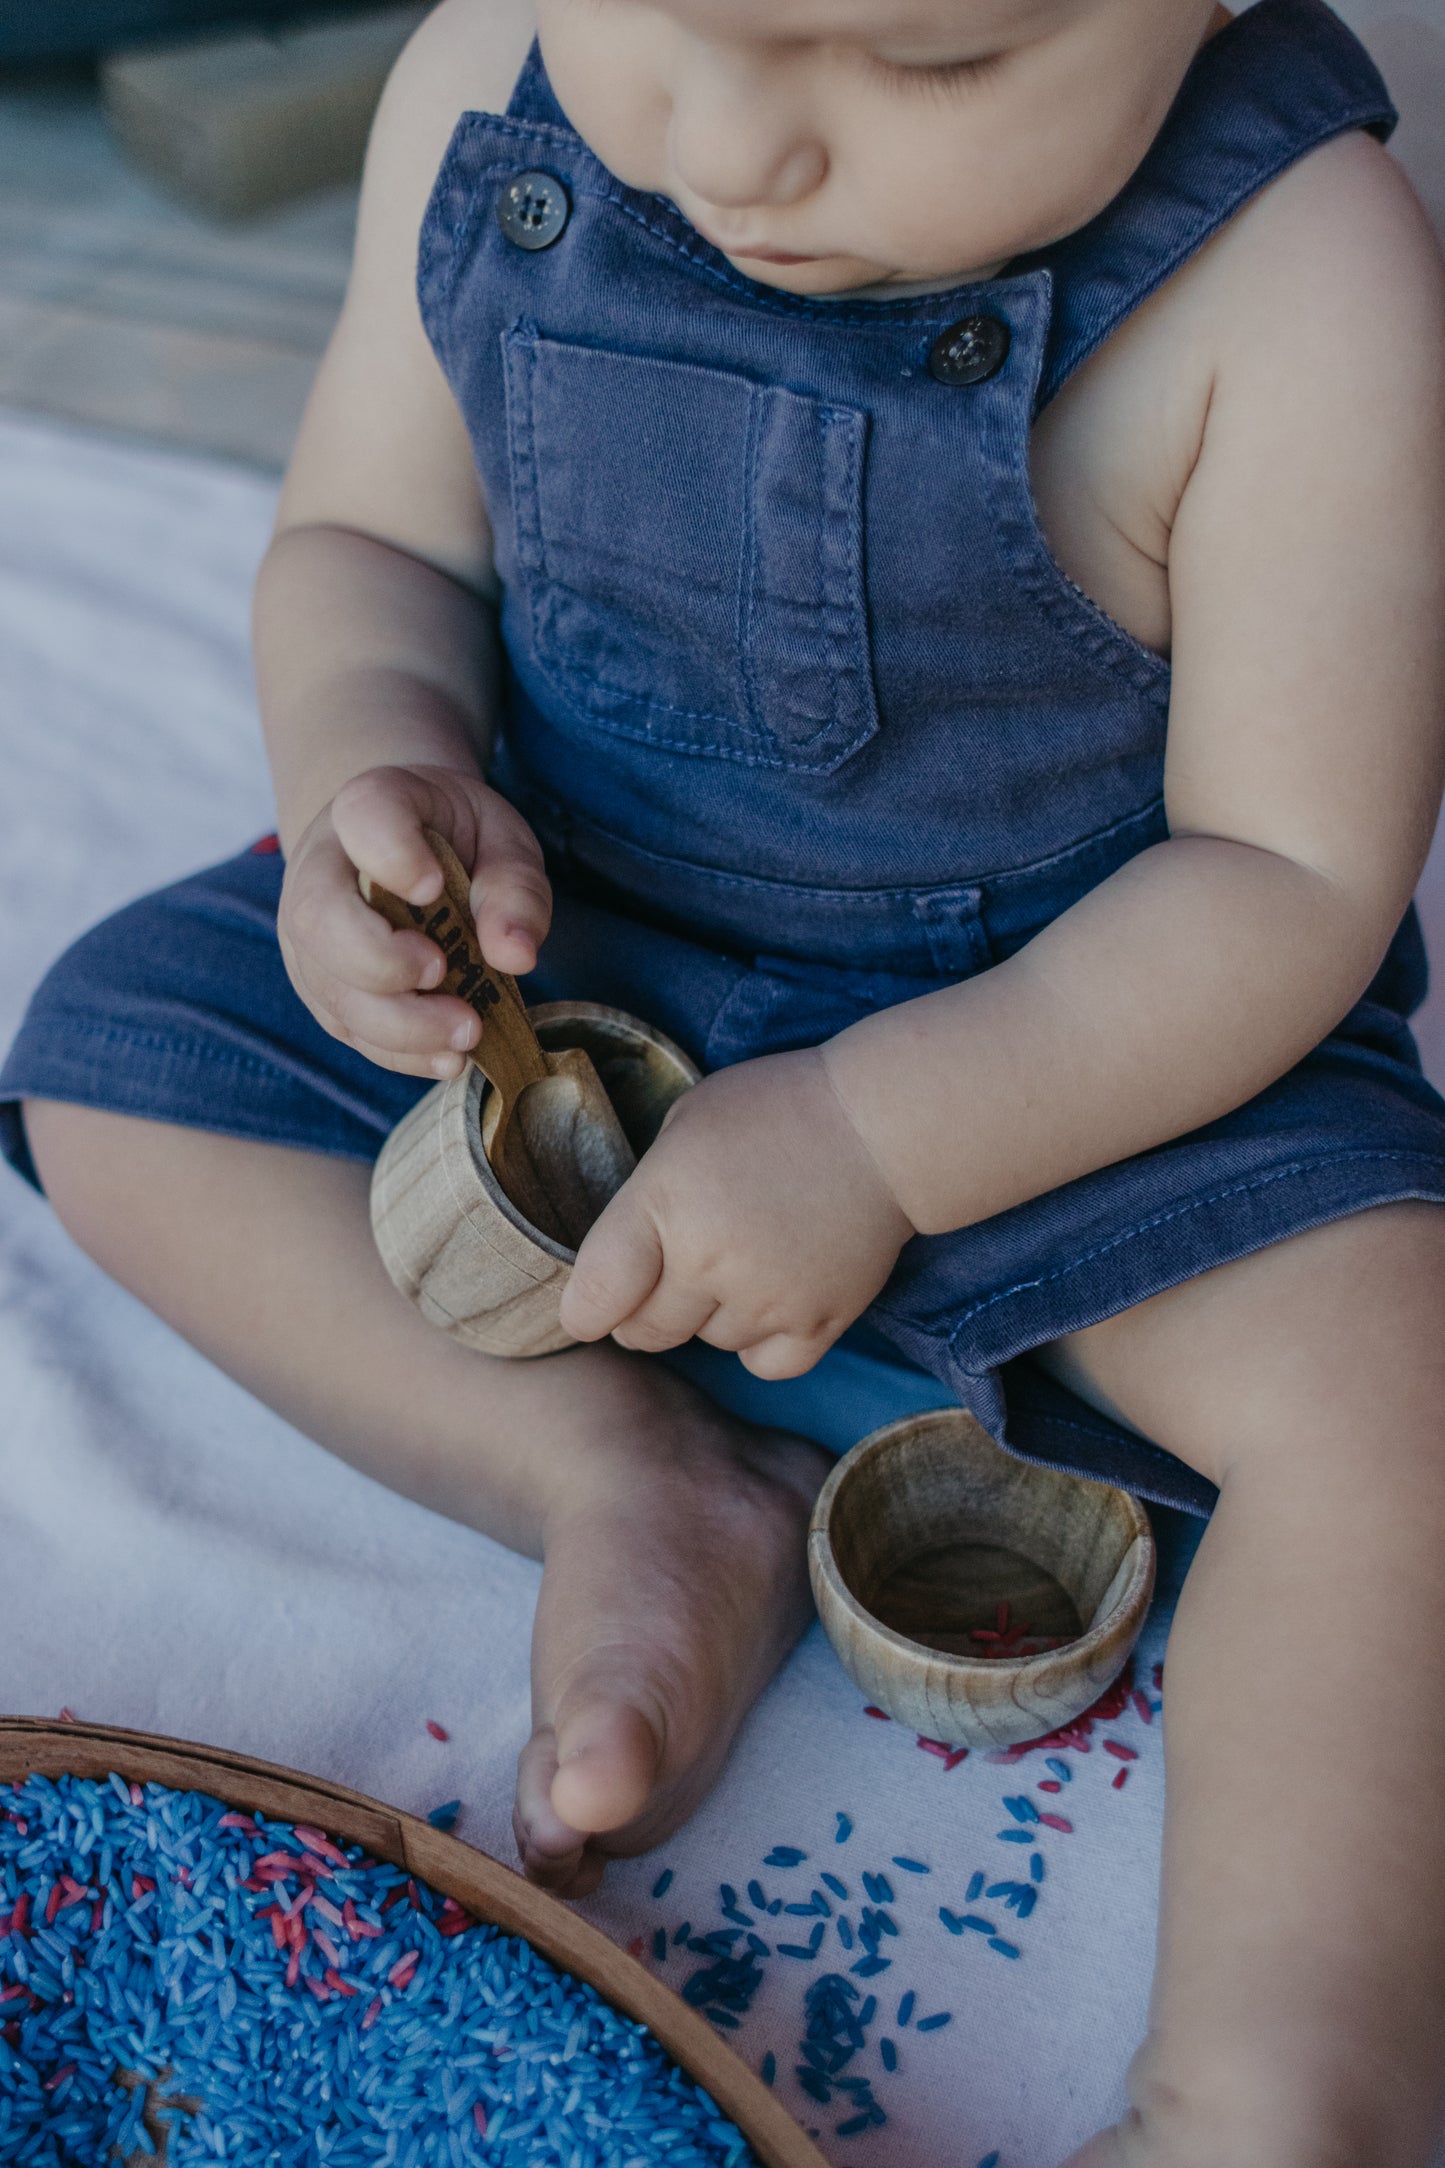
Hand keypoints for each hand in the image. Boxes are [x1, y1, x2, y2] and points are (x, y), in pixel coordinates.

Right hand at [278, 764, 550, 1077]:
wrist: (402, 849)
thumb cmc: (455, 839)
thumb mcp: (501, 840)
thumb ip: (515, 887)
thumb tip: (516, 955)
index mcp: (369, 806)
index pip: (364, 816)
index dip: (393, 854)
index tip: (434, 885)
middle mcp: (321, 870)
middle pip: (321, 919)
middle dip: (382, 961)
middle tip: (443, 971)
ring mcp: (311, 935)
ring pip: (330, 986)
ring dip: (399, 1025)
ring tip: (466, 1032)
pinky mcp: (324, 988)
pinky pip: (349, 1027)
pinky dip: (400, 1052)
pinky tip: (448, 1056)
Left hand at [557, 1048, 915, 1378]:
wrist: (884, 1128)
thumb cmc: (779, 1108)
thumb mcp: (686, 1122)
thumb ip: (646, 1191)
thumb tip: (622, 1252)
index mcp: (663, 1204)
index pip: (594, 1296)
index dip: (584, 1311)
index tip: (591, 1307)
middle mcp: (709, 1261)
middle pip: (647, 1333)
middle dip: (644, 1313)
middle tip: (666, 1278)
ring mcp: (766, 1299)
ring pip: (709, 1344)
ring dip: (712, 1316)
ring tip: (741, 1260)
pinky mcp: (818, 1323)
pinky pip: (764, 1365)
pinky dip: (761, 1343)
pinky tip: (771, 1297)